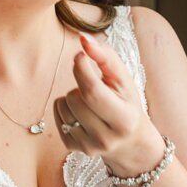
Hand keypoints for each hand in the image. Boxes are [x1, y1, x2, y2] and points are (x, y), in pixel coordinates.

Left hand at [53, 32, 164, 174]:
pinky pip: (57, 116)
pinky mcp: (73, 148)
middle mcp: (107, 137)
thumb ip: (106, 56)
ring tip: (89, 101)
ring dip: (72, 96)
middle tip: (94, 84)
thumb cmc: (127, 102)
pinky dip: (65, 108)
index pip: (93, 91)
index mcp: (125, 119)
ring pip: (63, 105)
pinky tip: (82, 113)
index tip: (81, 56)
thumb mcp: (124, 80)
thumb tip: (83, 38)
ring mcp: (89, 146)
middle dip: (80, 83)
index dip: (82, 69)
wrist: (130, 141)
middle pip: (75, 98)